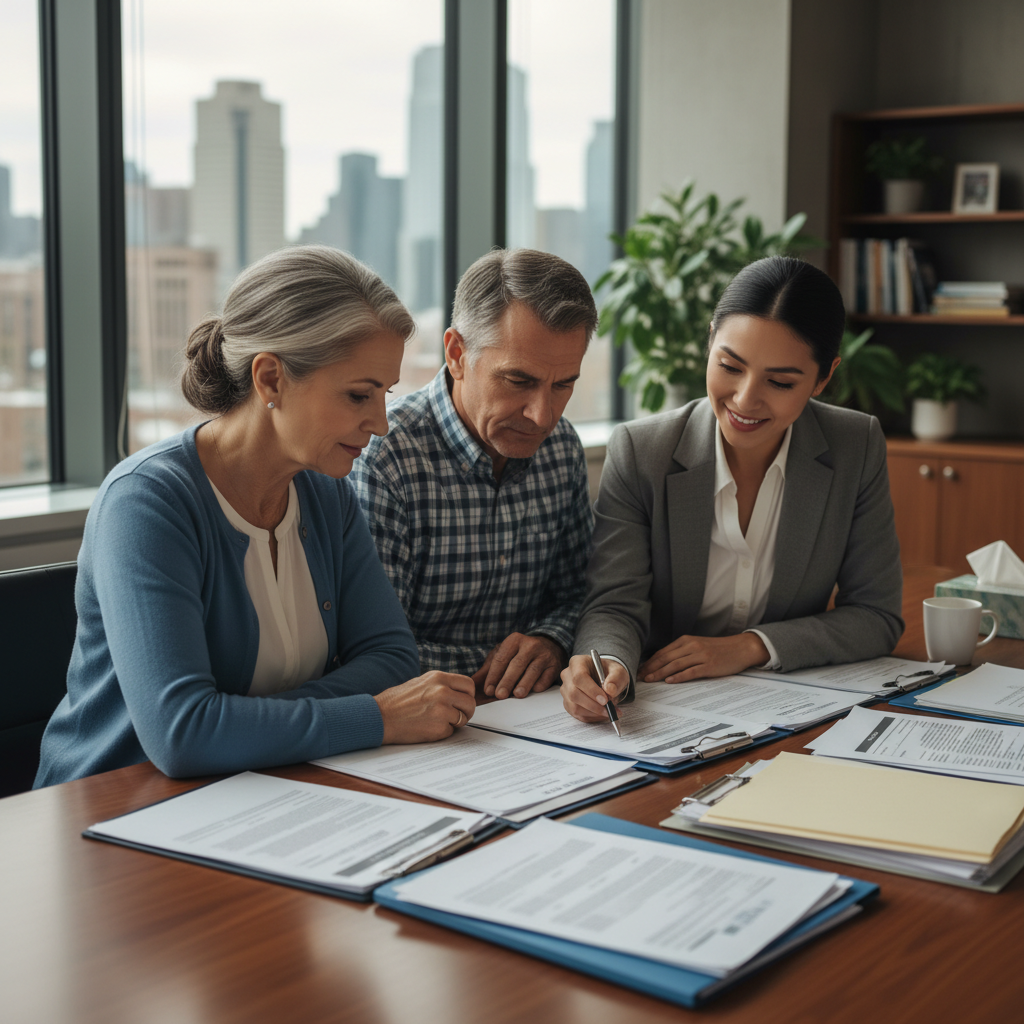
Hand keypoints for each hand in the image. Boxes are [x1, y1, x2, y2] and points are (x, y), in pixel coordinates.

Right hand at [373, 671, 476, 743]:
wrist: (380, 718)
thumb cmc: (396, 702)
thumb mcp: (420, 683)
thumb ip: (440, 685)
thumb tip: (458, 693)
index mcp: (438, 678)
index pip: (468, 685)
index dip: (467, 695)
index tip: (462, 702)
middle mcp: (442, 691)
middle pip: (470, 703)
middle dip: (466, 712)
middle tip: (456, 716)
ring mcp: (442, 709)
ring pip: (463, 718)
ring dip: (454, 723)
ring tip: (436, 721)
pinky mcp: (439, 727)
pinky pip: (451, 731)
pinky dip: (442, 732)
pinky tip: (427, 728)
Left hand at [472, 633, 565, 699]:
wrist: (548, 646)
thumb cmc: (520, 654)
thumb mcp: (503, 655)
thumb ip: (488, 669)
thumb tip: (472, 683)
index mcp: (514, 640)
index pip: (501, 658)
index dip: (494, 675)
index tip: (488, 690)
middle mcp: (530, 645)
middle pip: (516, 664)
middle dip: (507, 681)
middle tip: (499, 695)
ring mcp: (544, 654)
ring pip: (533, 670)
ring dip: (524, 683)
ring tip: (517, 695)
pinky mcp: (555, 665)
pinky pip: (546, 676)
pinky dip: (540, 684)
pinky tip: (533, 691)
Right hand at [559, 655, 629, 723]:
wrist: (606, 678)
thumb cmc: (609, 673)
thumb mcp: (618, 671)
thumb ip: (616, 678)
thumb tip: (610, 690)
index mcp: (578, 663)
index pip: (579, 677)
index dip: (591, 690)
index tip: (605, 700)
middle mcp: (567, 676)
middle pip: (574, 693)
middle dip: (593, 705)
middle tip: (609, 709)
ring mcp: (566, 690)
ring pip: (574, 707)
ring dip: (594, 713)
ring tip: (610, 711)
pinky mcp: (568, 703)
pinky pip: (577, 714)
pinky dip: (592, 717)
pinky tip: (603, 714)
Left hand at [638, 633, 769, 683]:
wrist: (741, 648)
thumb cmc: (718, 649)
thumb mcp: (698, 645)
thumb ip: (682, 652)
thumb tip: (664, 663)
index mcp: (686, 641)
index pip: (663, 652)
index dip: (650, 662)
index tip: (640, 670)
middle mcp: (691, 646)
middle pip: (666, 658)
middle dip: (651, 668)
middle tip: (640, 677)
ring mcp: (700, 656)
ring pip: (675, 665)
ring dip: (660, 673)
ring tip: (650, 680)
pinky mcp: (709, 666)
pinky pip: (690, 672)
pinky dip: (678, 676)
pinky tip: (669, 681)